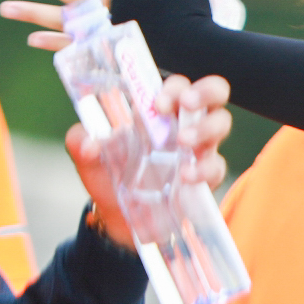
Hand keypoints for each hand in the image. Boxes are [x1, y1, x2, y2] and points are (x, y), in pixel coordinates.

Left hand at [0, 0, 212, 51]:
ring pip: (57, 19)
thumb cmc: (187, 8)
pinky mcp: (102, 51)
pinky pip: (70, 47)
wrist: (189, 48)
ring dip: (29, 13)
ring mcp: (97, 30)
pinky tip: (32, 39)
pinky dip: (52, 42)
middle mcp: (98, 5)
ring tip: (4, 9)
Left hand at [64, 74, 232, 245]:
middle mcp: (184, 123)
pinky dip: (205, 169)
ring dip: (205, 128)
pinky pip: (217, 166)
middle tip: (186, 105)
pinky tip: (186, 176)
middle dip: (205, 93)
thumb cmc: (108, 175)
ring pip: (221, 123)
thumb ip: (81, 142)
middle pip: (215, 93)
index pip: (178, 85)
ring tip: (184, 142)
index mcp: (158, 111)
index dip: (174, 87)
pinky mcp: (206, 177)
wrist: (117, 217)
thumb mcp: (87, 156)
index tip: (158, 103)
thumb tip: (89, 143)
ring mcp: (198, 149)